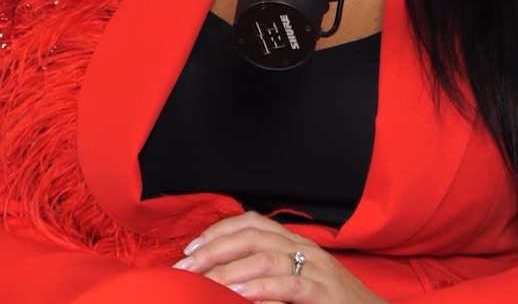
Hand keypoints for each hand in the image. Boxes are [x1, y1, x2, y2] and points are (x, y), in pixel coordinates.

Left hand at [173, 212, 387, 303]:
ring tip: (203, 282)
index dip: (218, 230)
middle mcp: (305, 248)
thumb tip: (226, 274)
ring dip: (228, 270)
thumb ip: (268, 271)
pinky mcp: (323, 292)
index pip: (252, 222)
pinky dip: (258, 289)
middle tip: (186, 266)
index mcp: (296, 242)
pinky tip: (237, 295)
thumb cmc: (332, 300)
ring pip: (265, 258)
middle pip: (252, 236)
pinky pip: (287, 284)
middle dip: (213, 249)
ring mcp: (316, 268)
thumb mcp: (298, 277)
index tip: (191, 247)